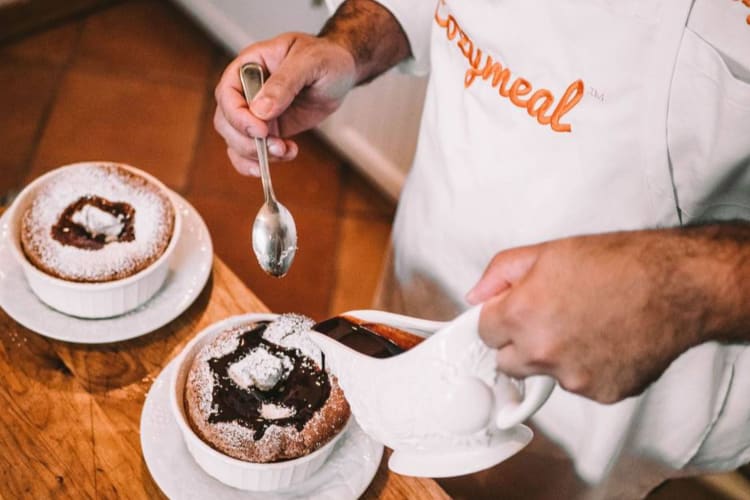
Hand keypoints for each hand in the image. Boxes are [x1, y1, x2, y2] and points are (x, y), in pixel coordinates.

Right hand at [214, 33, 356, 175]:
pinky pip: (250, 152)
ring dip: (256, 155)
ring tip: (285, 150)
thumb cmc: (325, 57)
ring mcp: (255, 113)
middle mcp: (246, 90)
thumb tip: (259, 110)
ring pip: (236, 141)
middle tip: (276, 145)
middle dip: (247, 141)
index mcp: (250, 65)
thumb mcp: (309, 61)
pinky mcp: (268, 130)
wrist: (340, 72)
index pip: (226, 93)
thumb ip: (284, 82)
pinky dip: (259, 162)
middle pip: (226, 122)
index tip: (261, 130)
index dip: (237, 116)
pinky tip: (282, 156)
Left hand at [466, 231, 715, 403]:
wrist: (678, 286)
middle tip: (547, 318)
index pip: (483, 332)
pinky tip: (605, 341)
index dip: (499, 318)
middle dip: (518, 343)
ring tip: (584, 325)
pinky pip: (579, 384)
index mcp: (521, 315)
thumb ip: (500, 274)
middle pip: (507, 362)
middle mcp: (541, 352)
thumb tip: (476, 296)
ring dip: (553, 357)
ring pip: (544, 375)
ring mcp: (572, 377)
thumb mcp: (547, 252)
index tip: (513, 312)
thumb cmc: (619, 264)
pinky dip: (587, 368)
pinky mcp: (601, 392)